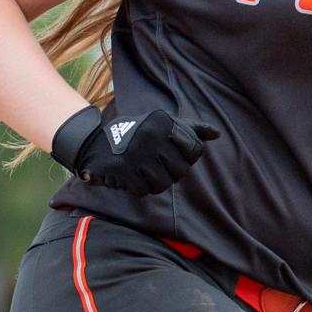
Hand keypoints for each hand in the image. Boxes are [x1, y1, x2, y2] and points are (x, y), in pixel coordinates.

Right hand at [51, 106, 220, 196]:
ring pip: (164, 183)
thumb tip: (217, 134)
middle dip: (171, 171)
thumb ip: (191, 129)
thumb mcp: (164, 123)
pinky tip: (133, 177)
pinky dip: (140, 188)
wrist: (95, 141)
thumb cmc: (138, 133)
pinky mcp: (123, 168)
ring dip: (155, 181)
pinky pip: (144, 190)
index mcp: (165, 122)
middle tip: (157, 163)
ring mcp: (137, 152)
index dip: (187, 156)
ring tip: (146, 170)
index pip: (195, 149)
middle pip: (181, 170)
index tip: (173, 152)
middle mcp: (152, 135)